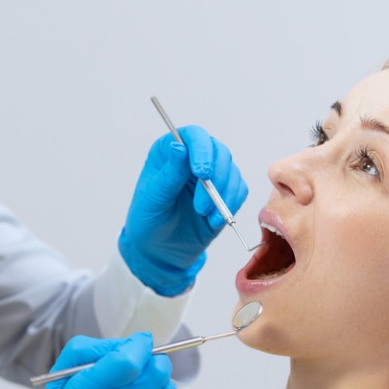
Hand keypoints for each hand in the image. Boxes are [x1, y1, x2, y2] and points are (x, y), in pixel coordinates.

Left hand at [119, 125, 247, 295]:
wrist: (160, 251)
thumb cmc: (148, 221)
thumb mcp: (153, 199)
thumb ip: (169, 174)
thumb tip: (179, 147)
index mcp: (170, 152)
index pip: (193, 137)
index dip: (202, 150)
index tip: (202, 173)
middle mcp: (193, 158)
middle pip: (219, 152)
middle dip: (216, 178)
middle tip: (203, 205)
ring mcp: (211, 175)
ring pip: (232, 171)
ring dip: (223, 195)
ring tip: (205, 215)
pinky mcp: (225, 193)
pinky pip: (239, 191)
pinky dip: (231, 206)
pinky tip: (214, 220)